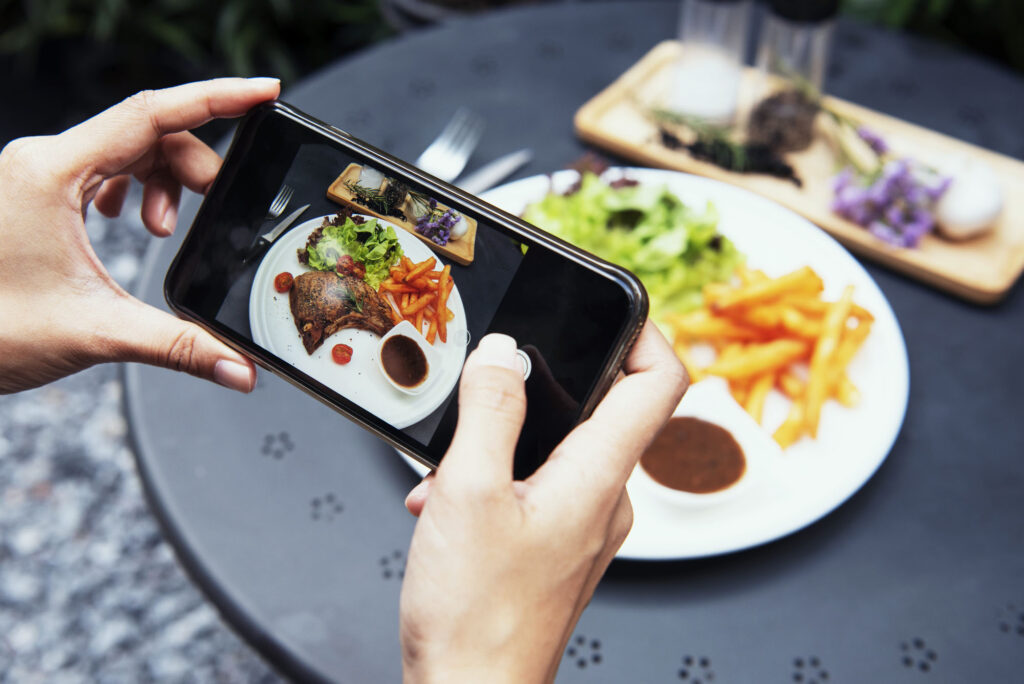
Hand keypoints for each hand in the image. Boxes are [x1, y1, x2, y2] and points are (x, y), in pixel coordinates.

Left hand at [0, 78, 279, 393]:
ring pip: (125, 148)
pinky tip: (133, 221)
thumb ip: (179, 346)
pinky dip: (133, 187)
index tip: (262, 92)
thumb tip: (240, 369)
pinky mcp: (34, 192)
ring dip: (162, 181)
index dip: (216, 99)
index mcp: (52, 172)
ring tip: (164, 229)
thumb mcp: (96, 332)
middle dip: (193, 165)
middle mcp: (41, 160)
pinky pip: (100, 167)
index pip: (151, 114)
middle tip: (216, 206)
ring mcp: (35, 174)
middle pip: (146, 132)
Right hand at [400, 324, 686, 682]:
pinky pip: (538, 484)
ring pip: (559, 447)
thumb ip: (490, 412)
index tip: (602, 306)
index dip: (642, 330)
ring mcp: (582, 524)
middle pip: (604, 406)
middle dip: (540, 386)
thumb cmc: (476, 617)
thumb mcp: (470, 494)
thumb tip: (506, 353)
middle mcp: (604, 499)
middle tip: (489, 381)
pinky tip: (447, 501)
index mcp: (598, 477)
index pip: (660, 381)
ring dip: (503, 439)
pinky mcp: (556, 544)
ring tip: (452, 464)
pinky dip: (494, 477)